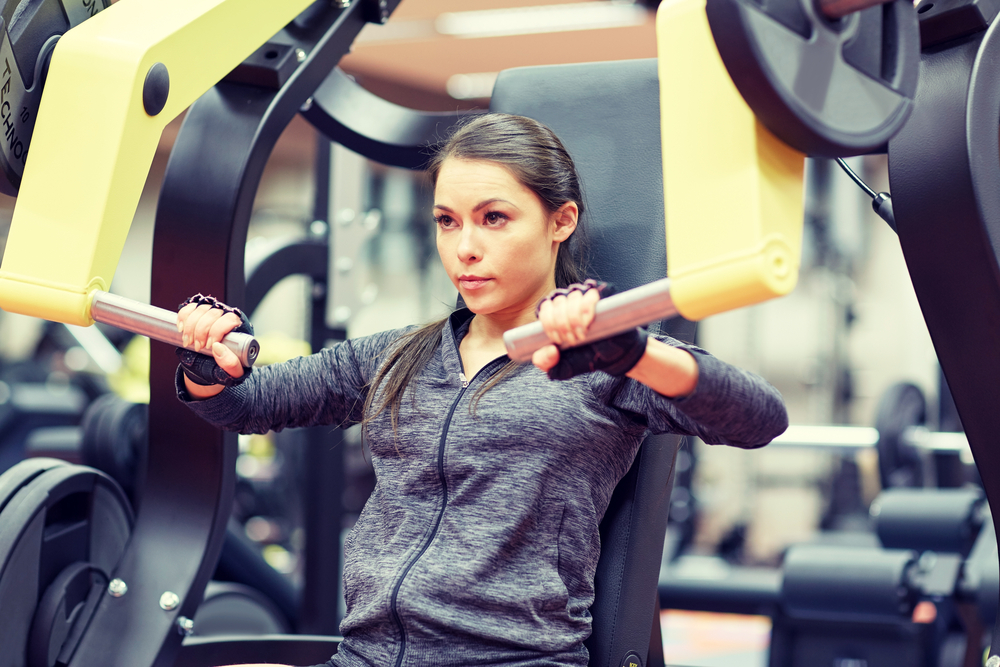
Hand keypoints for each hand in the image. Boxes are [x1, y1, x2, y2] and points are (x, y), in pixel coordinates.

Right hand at [176, 294, 252, 389]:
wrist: (214, 367)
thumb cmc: (228, 367)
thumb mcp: (234, 372)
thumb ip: (230, 363)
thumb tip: (218, 347)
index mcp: (240, 328)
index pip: (230, 318)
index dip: (217, 330)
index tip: (209, 346)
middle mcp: (227, 316)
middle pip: (213, 312)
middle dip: (201, 330)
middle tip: (198, 347)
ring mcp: (212, 313)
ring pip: (201, 308)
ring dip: (190, 325)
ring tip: (188, 342)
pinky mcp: (199, 313)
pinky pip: (190, 307)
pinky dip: (183, 316)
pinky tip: (181, 328)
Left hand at [531, 280, 647, 379]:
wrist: (613, 358)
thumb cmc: (586, 356)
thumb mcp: (561, 366)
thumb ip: (546, 362)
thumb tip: (550, 350)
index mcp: (555, 312)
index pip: (544, 307)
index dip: (548, 323)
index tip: (558, 340)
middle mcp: (569, 300)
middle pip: (557, 301)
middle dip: (562, 324)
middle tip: (572, 341)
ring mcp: (586, 296)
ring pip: (572, 296)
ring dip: (574, 317)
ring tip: (582, 334)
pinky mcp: (604, 294)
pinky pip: (591, 293)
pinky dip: (586, 308)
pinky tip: (588, 322)